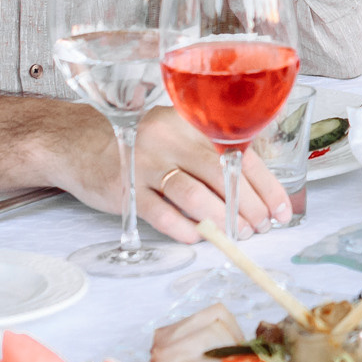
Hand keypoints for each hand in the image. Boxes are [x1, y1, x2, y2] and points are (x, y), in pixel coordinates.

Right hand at [52, 105, 283, 242]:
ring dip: (221, 219)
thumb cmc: (141, 144)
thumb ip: (212, 150)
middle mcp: (170, 138)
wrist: (79, 145)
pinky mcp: (125, 189)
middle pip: (220, 174)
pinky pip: (160, 214)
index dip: (265, 185)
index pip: (239, 153)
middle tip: (261, 227)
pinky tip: (198, 238)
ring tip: (238, 235)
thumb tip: (257, 186)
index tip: (282, 210)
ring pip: (192, 194)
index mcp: (191, 123)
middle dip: (248, 206)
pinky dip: (183, 229)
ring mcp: (145, 163)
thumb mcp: (178, 135)